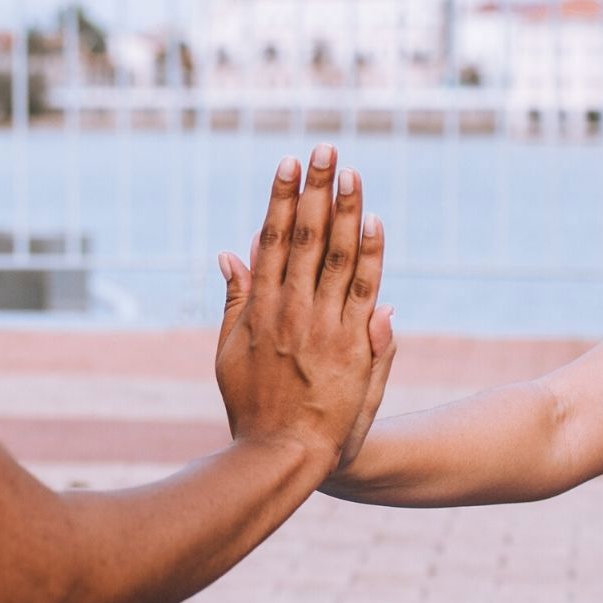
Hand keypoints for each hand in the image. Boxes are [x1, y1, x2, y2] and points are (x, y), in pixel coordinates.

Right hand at [213, 144, 398, 470]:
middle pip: (308, 237)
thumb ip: (235, 299)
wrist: (284, 453)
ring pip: (338, 256)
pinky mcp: (352, 346)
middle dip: (317, 189)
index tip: (290, 164)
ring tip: (352, 172)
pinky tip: (374, 222)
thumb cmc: (252, 406)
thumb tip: (231, 252)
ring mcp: (323, 326)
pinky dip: (370, 256)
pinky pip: (363, 291)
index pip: (274, 240)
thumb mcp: (229, 351)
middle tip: (325, 148)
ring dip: (346, 211)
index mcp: (260, 308)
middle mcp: (291, 310)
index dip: (284, 199)